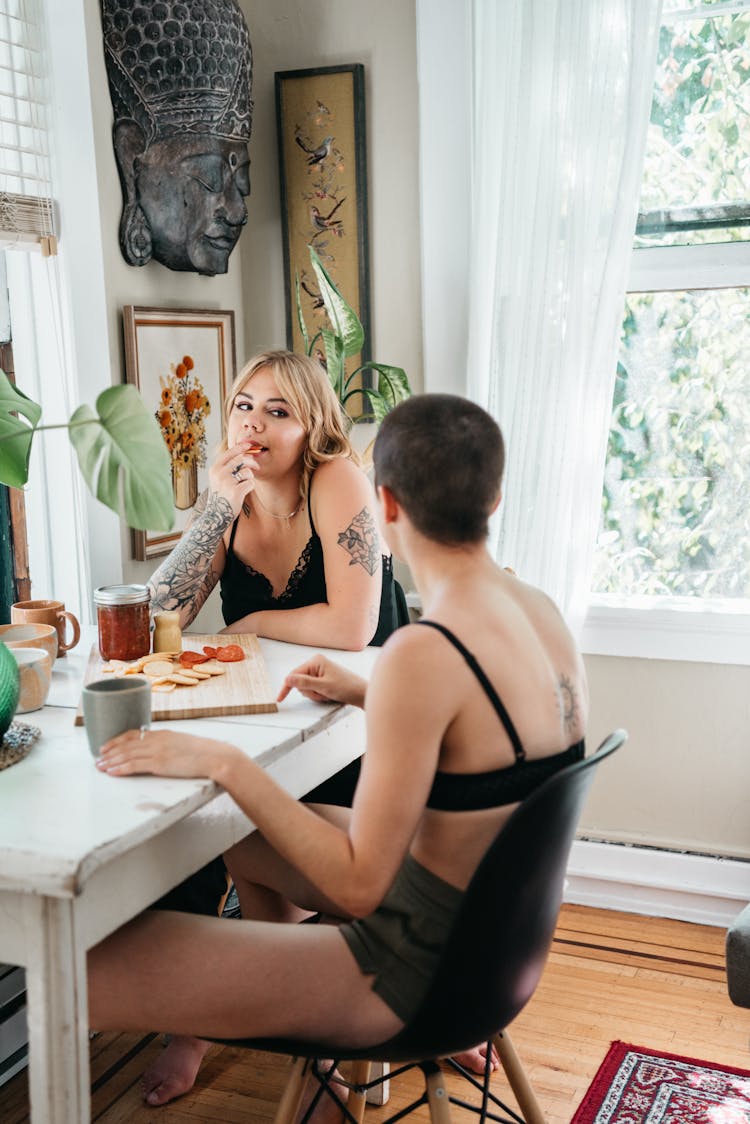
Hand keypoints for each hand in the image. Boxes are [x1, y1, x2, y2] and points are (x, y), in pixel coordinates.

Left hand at [95, 727, 236, 779]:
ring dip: (111, 761)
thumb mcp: (182, 744)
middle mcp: (157, 740)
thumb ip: (168, 746)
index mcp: (162, 734)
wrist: (215, 757)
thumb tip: (158, 753)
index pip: (133, 734)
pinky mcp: (160, 763)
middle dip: (109, 752)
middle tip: (97, 757)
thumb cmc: (203, 753)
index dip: (116, 740)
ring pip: (127, 755)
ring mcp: (158, 751)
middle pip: (126, 744)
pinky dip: (120, 769)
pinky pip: (134, 766)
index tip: (105, 746)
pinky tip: (112, 772)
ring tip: (100, 766)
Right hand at [208, 439, 259, 516]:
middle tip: (257, 467)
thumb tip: (244, 454)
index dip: (240, 447)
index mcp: (215, 469)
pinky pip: (251, 483)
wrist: (216, 515)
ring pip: (247, 471)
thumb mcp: (218, 479)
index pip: (229, 453)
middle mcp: (219, 473)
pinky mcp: (235, 491)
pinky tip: (244, 492)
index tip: (248, 445)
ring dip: (250, 477)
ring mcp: (227, 482)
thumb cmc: (221, 495)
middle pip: (241, 459)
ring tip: (244, 484)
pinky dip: (250, 487)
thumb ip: (227, 467)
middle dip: (252, 462)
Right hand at [277, 654, 366, 706]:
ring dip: (315, 695)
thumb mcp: (323, 687)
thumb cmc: (346, 687)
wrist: (361, 693)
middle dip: (310, 692)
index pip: (294, 674)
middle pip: (300, 683)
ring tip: (328, 694)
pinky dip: (319, 695)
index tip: (280, 698)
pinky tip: (329, 694)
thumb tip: (288, 679)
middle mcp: (316, 664)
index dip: (287, 687)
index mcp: (315, 661)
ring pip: (306, 688)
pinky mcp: (323, 678)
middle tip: (322, 694)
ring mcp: (320, 671)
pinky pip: (313, 689)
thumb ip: (304, 683)